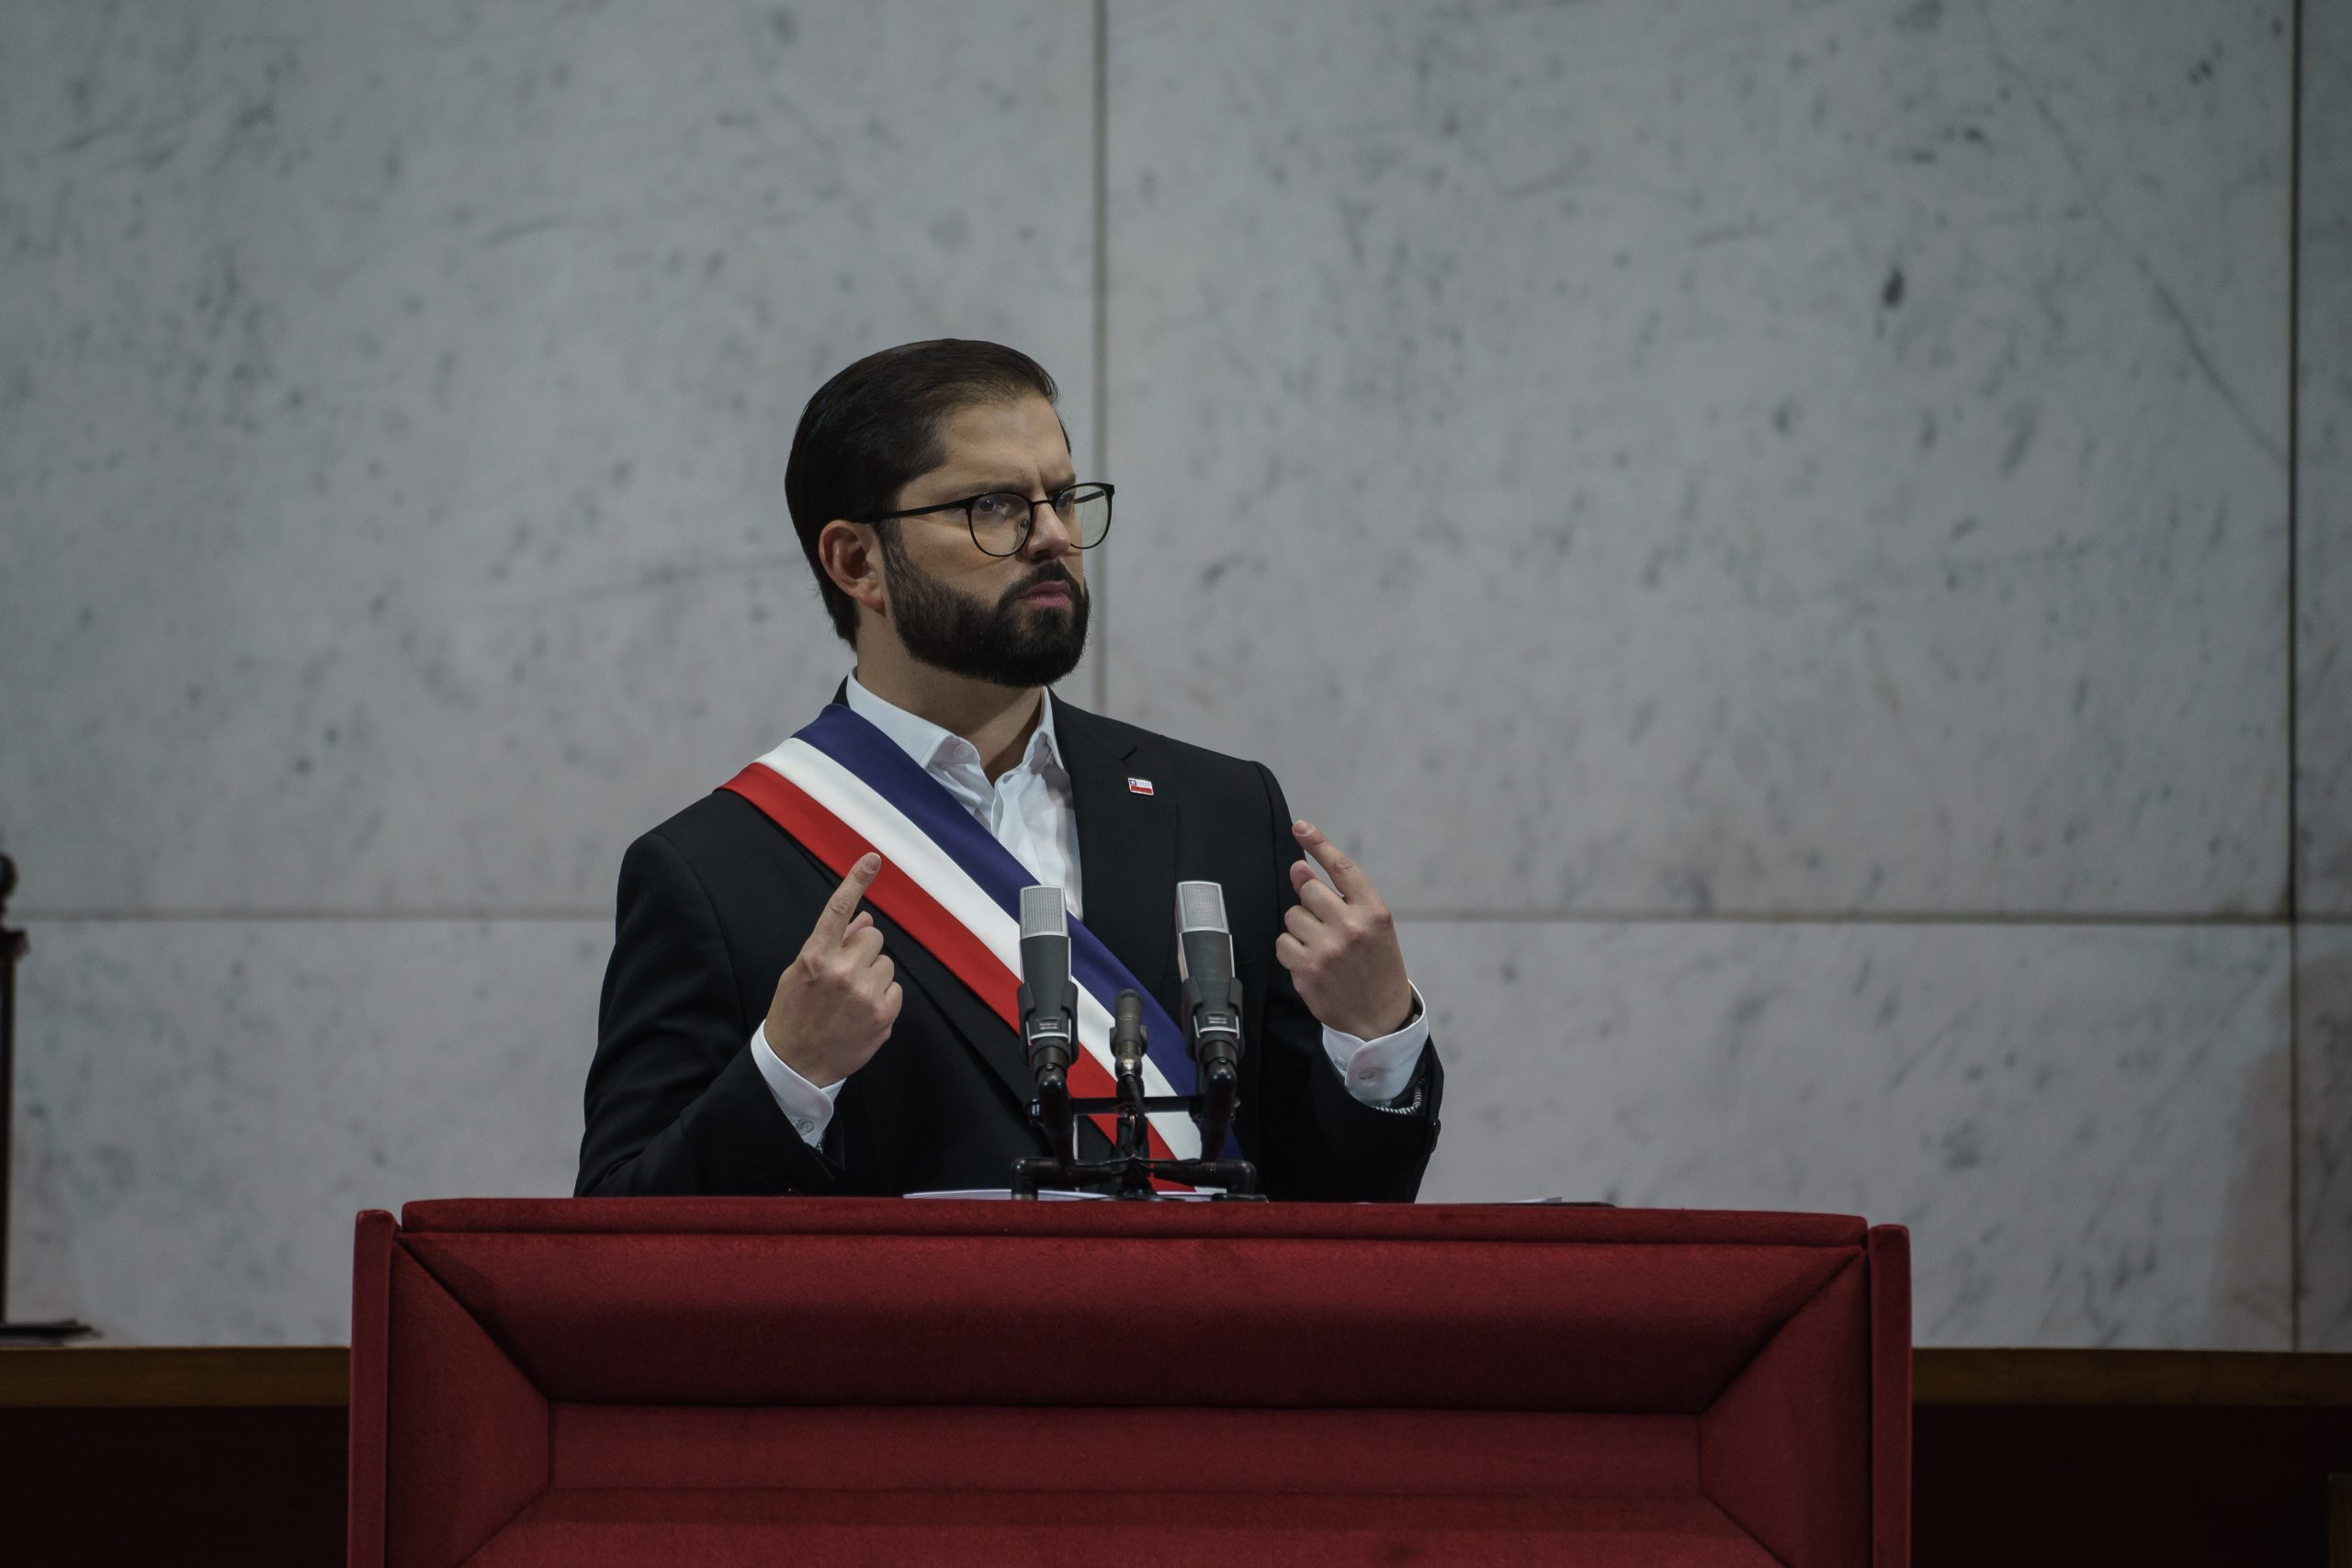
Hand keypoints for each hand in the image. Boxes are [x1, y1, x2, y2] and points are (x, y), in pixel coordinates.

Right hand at [764, 853, 902, 1087]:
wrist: (796, 1065)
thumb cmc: (794, 1014)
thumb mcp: (799, 973)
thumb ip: (831, 944)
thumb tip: (864, 919)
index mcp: (815, 956)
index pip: (838, 910)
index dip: (856, 881)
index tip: (873, 859)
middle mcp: (842, 971)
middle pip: (873, 937)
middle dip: (862, 951)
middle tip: (845, 974)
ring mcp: (864, 994)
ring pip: (886, 964)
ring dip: (873, 975)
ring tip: (851, 998)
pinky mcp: (883, 1015)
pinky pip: (895, 989)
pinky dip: (883, 998)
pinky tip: (862, 1013)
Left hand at [1275, 820, 1415, 1039]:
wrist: (1380, 1015)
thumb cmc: (1375, 963)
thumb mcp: (1373, 926)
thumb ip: (1340, 896)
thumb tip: (1298, 868)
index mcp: (1374, 911)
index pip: (1341, 867)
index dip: (1318, 843)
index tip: (1300, 827)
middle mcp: (1351, 927)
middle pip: (1307, 888)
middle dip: (1309, 900)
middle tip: (1324, 921)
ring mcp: (1327, 949)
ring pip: (1292, 915)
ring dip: (1301, 927)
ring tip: (1322, 945)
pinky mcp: (1307, 970)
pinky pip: (1282, 943)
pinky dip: (1291, 949)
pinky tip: (1310, 961)